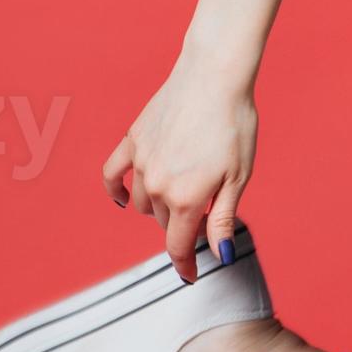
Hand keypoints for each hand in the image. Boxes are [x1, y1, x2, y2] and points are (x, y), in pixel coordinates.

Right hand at [99, 58, 258, 279]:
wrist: (214, 76)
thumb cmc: (235, 124)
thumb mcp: (239, 177)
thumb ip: (223, 219)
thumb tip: (218, 254)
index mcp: (186, 198)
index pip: (178, 246)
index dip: (185, 264)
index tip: (190, 275)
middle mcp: (158, 184)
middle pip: (164, 222)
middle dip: (184, 223)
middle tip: (207, 207)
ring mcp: (141, 162)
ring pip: (144, 202)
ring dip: (160, 206)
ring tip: (184, 190)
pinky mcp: (133, 140)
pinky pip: (113, 174)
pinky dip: (117, 190)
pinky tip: (126, 199)